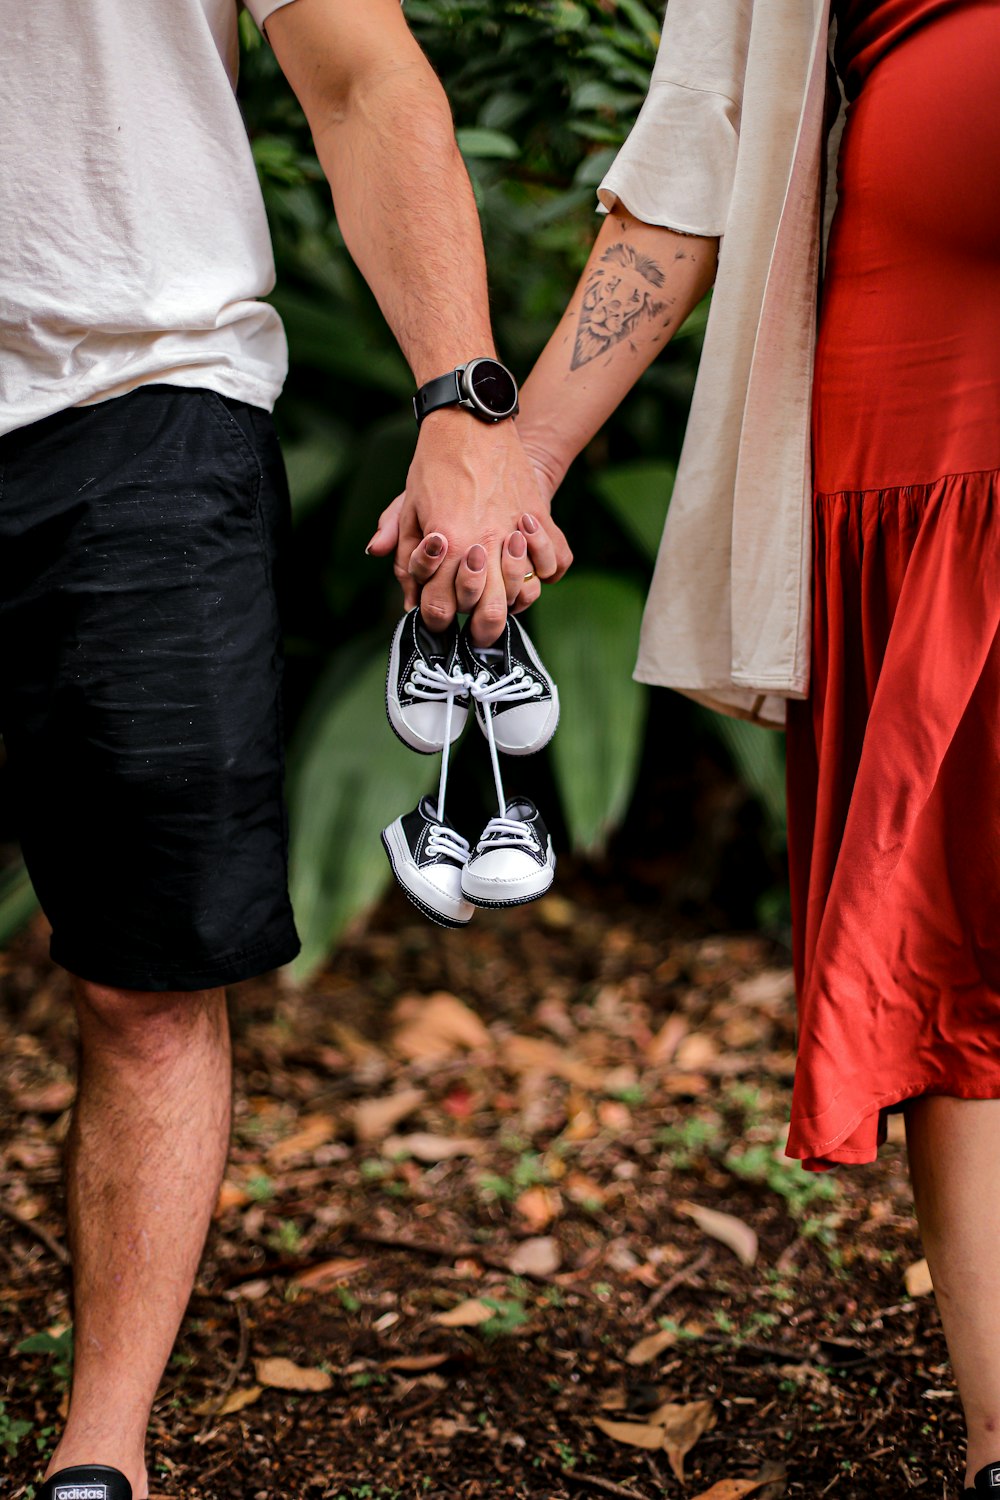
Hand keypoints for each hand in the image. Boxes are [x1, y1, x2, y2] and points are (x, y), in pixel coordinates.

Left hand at [366, 413, 571, 644]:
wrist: (472, 420)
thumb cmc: (436, 464)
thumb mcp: (408, 508)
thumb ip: (404, 556)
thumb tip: (408, 600)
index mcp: (447, 545)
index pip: (442, 608)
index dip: (436, 620)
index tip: (437, 617)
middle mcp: (485, 544)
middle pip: (489, 613)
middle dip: (479, 632)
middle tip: (475, 633)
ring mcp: (517, 532)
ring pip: (525, 594)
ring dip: (512, 602)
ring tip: (500, 599)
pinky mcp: (540, 517)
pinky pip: (556, 564)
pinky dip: (547, 572)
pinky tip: (530, 568)